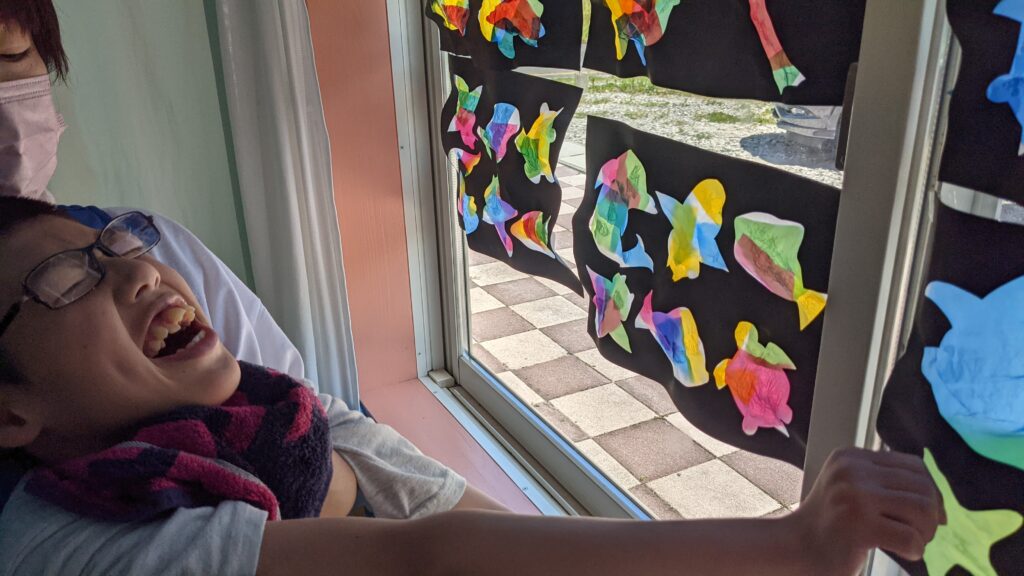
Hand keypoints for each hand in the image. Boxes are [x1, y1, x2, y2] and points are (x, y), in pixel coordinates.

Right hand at [792, 448, 943, 575]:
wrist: (795, 548)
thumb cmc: (830, 524)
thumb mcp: (850, 487)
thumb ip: (882, 480)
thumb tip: (936, 496)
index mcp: (851, 457)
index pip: (913, 466)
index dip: (931, 491)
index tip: (931, 514)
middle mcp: (852, 471)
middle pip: (922, 487)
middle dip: (931, 514)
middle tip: (921, 533)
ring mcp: (855, 498)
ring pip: (922, 510)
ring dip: (926, 532)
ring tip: (913, 542)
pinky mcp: (859, 527)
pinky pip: (911, 537)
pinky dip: (916, 550)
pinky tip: (905, 553)